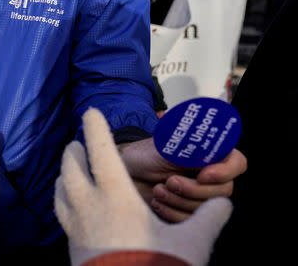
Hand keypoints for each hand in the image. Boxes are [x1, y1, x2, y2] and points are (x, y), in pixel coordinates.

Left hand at [55, 108, 232, 265]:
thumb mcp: (189, 244)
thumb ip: (209, 219)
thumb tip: (224, 204)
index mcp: (115, 196)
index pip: (100, 150)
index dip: (96, 127)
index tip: (90, 112)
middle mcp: (89, 204)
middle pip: (71, 165)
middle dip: (74, 150)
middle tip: (78, 144)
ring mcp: (75, 224)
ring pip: (60, 186)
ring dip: (65, 172)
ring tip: (70, 168)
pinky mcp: (71, 243)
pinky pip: (60, 210)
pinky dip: (62, 196)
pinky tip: (70, 201)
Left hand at [118, 138, 246, 222]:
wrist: (127, 173)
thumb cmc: (145, 155)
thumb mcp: (165, 147)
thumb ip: (188, 147)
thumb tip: (201, 145)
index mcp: (211, 154)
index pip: (237, 163)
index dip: (224, 172)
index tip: (202, 175)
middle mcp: (211, 175)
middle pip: (223, 191)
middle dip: (194, 189)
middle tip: (170, 181)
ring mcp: (201, 195)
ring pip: (207, 208)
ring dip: (179, 200)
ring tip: (158, 189)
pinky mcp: (187, 211)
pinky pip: (191, 220)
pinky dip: (172, 212)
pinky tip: (158, 201)